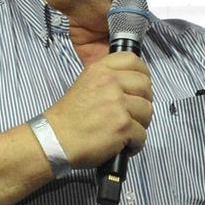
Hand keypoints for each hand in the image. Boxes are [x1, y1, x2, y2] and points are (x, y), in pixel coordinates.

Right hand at [43, 51, 152, 168]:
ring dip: (140, 124)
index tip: (139, 86)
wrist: (56, 140)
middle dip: (144, 101)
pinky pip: (143, 134)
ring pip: (148, 111)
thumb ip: (108, 79)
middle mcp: (110, 83)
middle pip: (145, 86)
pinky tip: (123, 145)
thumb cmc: (68, 118)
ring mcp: (118, 104)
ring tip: (126, 131)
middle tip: (134, 113)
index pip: (132, 60)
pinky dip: (135, 143)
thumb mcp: (85, 84)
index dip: (141, 73)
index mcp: (100, 70)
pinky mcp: (123, 126)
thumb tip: (132, 84)